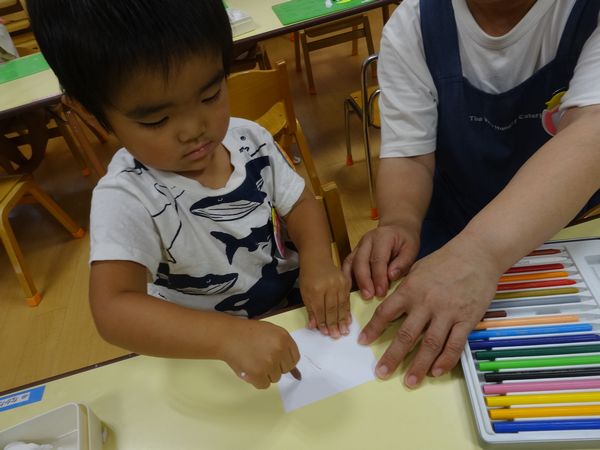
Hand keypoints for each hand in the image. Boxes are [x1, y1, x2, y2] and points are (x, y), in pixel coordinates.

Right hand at [220, 319, 299, 388]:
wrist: (228, 336)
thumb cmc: (248, 333)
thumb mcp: (270, 332)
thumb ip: (282, 346)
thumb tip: (296, 373)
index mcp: (284, 337)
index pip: (294, 358)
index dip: (285, 361)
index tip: (277, 360)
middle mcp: (280, 350)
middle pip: (285, 369)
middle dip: (276, 367)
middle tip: (262, 360)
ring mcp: (269, 363)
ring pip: (275, 378)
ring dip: (266, 374)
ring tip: (254, 362)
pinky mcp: (258, 373)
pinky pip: (264, 385)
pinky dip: (257, 381)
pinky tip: (250, 370)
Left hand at [300, 262, 350, 338]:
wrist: (317, 259)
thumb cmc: (308, 277)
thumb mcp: (304, 293)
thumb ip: (310, 309)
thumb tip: (314, 326)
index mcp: (315, 289)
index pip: (320, 309)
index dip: (323, 322)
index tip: (326, 333)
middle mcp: (329, 286)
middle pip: (332, 308)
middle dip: (334, 324)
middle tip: (337, 336)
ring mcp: (339, 284)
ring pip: (341, 305)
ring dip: (343, 320)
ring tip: (344, 331)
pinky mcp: (346, 282)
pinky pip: (347, 299)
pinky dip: (347, 311)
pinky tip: (348, 320)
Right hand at [342, 224, 419, 298]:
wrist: (396, 228)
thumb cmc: (405, 240)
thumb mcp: (411, 249)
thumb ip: (403, 262)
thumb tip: (391, 276)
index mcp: (382, 237)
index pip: (378, 259)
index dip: (379, 277)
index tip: (381, 293)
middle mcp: (367, 240)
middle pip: (360, 261)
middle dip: (363, 280)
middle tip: (368, 296)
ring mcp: (358, 246)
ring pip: (350, 263)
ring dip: (352, 280)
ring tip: (357, 296)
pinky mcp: (354, 253)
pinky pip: (347, 266)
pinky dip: (346, 278)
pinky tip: (349, 291)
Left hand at [358, 237, 500, 387]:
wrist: (478, 253)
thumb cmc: (445, 260)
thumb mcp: (417, 269)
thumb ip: (404, 288)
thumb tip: (391, 305)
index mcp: (410, 289)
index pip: (386, 312)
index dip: (373, 329)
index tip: (363, 342)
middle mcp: (426, 303)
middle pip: (406, 335)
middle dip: (392, 356)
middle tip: (381, 372)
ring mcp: (447, 313)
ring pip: (430, 344)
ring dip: (418, 366)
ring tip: (409, 381)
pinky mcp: (467, 319)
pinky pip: (454, 344)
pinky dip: (445, 360)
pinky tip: (436, 372)